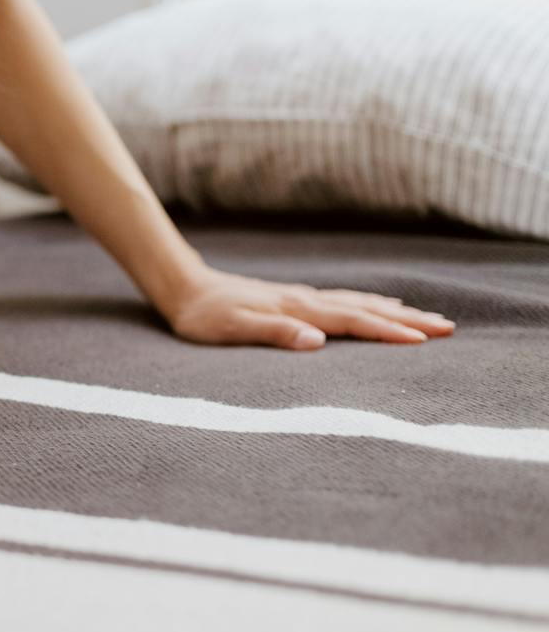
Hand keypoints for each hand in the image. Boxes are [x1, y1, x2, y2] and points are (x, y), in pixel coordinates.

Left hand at [162, 267, 455, 350]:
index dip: (387, 332)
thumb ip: (275, 334)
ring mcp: (302, 298)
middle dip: (407, 320)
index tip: (423, 341)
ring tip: (427, 318)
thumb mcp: (233, 330)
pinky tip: (380, 305)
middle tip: (448, 328)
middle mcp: (305, 301)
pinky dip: (368, 304)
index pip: (351, 322)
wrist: (184, 288)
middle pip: (365, 309)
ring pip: (357, 303)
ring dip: (394, 311)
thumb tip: (317, 343)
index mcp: (297, 310)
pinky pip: (343, 301)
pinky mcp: (295, 299)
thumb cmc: (204, 316)